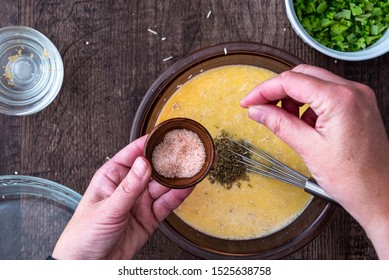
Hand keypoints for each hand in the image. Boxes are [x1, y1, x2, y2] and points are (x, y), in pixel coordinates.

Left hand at [52, 135, 192, 259]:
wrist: (88, 267)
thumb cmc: (83, 235)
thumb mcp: (107, 209)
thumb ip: (129, 188)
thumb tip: (144, 164)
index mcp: (111, 177)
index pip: (133, 153)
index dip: (150, 143)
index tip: (166, 135)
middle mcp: (128, 187)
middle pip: (153, 169)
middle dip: (169, 161)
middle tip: (185, 152)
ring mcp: (139, 202)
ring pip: (162, 186)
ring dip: (177, 178)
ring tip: (191, 168)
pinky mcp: (149, 218)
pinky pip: (166, 204)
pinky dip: (177, 196)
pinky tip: (186, 187)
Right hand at [240, 64, 388, 258]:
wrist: (379, 195)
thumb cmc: (353, 178)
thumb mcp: (308, 149)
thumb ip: (279, 124)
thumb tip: (257, 110)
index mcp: (340, 99)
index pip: (291, 81)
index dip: (264, 90)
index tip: (248, 102)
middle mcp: (352, 91)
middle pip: (302, 76)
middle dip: (277, 90)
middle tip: (260, 107)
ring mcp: (358, 97)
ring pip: (314, 82)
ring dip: (293, 97)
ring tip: (283, 119)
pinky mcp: (358, 106)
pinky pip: (327, 94)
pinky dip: (309, 104)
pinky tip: (302, 123)